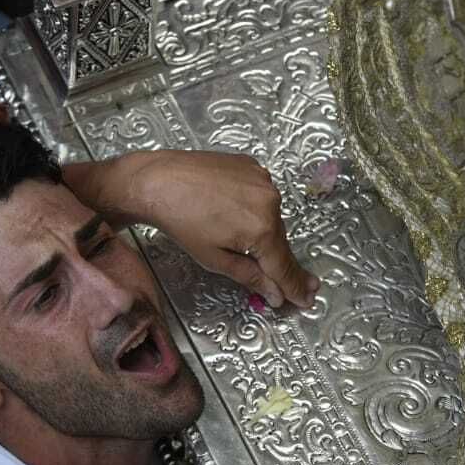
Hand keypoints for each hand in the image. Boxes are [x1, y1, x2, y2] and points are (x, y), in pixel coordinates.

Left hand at [131, 150, 318, 308]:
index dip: (295, 286)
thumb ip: (250, 276)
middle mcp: (270, 202)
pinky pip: (261, 195)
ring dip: (264, 232)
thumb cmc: (179, 220)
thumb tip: (275, 294)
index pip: (284, 266)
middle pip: (280, 242)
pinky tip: (235, 212)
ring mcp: (263, 181)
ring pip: (272, 217)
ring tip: (239, 236)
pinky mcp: (252, 166)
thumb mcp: (213, 258)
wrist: (158, 180)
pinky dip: (254, 208)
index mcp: (262, 230)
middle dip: (279, 262)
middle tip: (288, 283)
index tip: (307, 298)